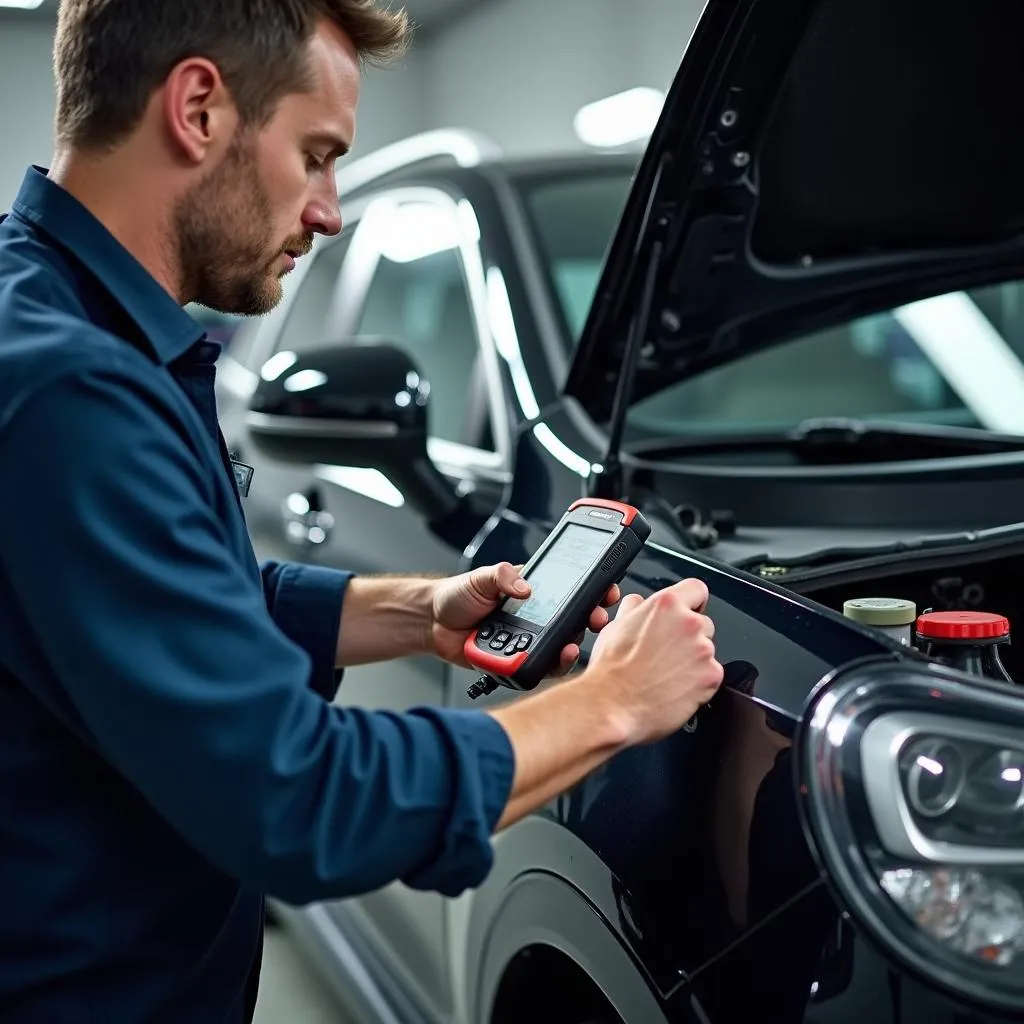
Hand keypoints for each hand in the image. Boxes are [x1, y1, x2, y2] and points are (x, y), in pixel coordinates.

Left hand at [430, 561, 620, 673]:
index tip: (606, 589)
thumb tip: (523, 584)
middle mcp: (537, 617)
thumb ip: (501, 576)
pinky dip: (549, 666)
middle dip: (592, 619)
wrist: (433, 623)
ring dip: (572, 647)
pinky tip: (551, 660)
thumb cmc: (458, 596)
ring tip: (573, 645)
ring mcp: (530, 640)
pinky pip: (541, 668)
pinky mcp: (519, 661)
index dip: (593, 590)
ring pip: (562, 647)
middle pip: (575, 620)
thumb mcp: (480, 576)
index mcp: (534, 592)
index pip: (571, 589)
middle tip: (597, 617)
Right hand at [583, 578, 723, 744]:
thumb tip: (639, 604)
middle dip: (689, 637)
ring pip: (706, 650)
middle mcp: (688, 623)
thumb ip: (635, 608)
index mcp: (666, 605)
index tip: (687, 612)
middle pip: (703, 623)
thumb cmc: (611, 671)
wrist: (612, 706)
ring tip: (667, 674)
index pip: (696, 589)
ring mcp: (703, 650)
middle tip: (667, 654)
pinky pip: (711, 675)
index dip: (691, 602)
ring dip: (693, 660)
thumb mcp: (615, 626)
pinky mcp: (711, 676)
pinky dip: (698, 682)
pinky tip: (675, 687)